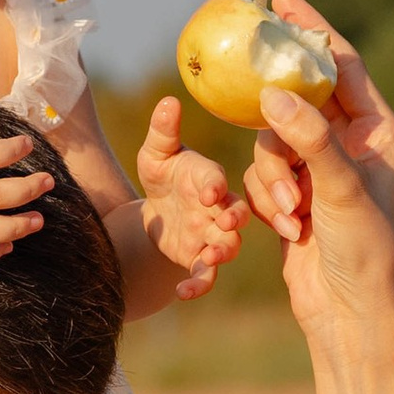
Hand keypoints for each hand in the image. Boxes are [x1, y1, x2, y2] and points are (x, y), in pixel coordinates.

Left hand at [134, 96, 247, 297]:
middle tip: (225, 226)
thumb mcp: (156, 153)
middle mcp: (218, 208)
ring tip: (208, 258)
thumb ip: (163, 131)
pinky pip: (206, 275)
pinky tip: (182, 291)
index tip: (209, 192)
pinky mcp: (201, 258)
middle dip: (234, 220)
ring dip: (221, 253)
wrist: (159, 211)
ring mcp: (212, 235)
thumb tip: (168, 101)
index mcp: (208, 178)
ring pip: (227, 247)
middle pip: (236, 215)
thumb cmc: (163, 173)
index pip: (217, 180)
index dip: (216, 186)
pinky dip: (198, 284)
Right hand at [236, 0, 393, 342]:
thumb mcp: (341, 191)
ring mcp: (321, 170)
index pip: (342, 65)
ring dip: (274, 177)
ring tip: (292, 213)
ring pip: (274, 141)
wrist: (349, 316)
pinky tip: (286, 229)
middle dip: (276, 104)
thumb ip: (310, 139)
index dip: (310, 29)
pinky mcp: (295, 196)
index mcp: (379, 133)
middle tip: (243, 63)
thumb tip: (273, 93)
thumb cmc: (364, 254)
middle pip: (301, 97)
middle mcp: (352, 144)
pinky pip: (264, 175)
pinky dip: (268, 199)